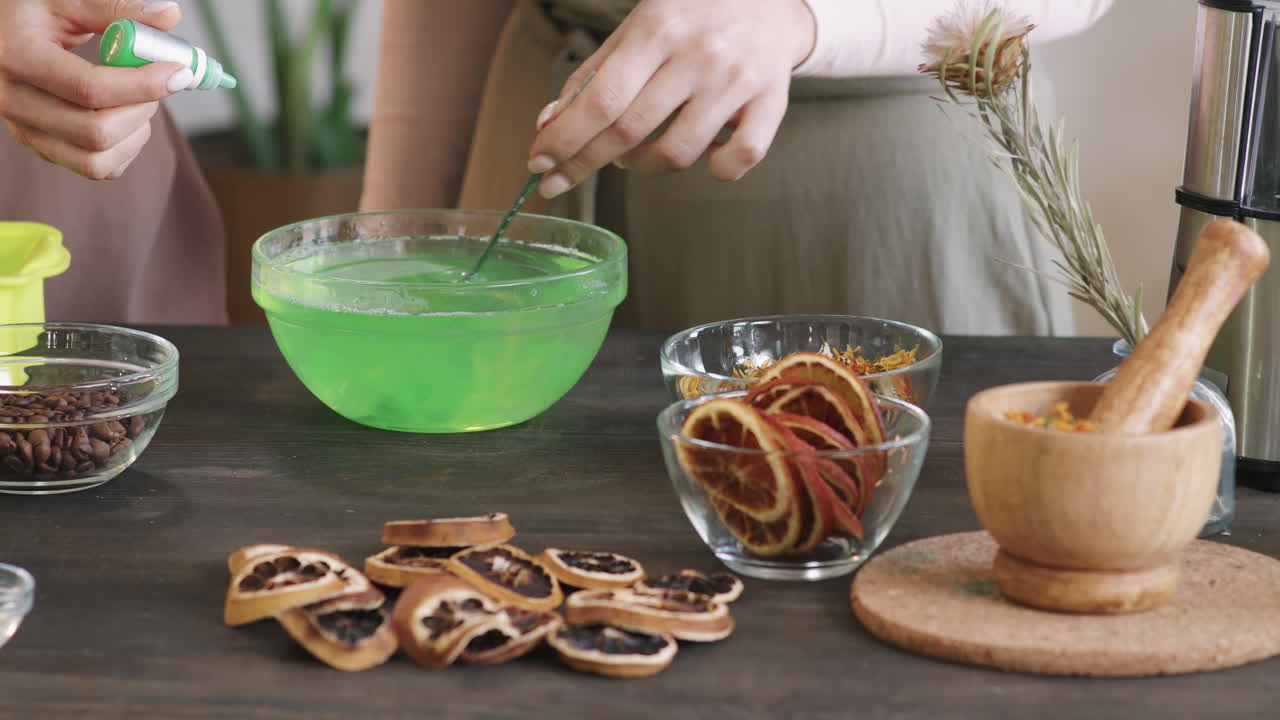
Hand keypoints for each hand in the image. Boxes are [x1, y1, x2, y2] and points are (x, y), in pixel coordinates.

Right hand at [0, 0, 190, 179]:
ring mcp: (27, 130)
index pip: (91, 90)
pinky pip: (97, 168)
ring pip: (97, 162)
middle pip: (96, 133)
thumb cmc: (37, 11)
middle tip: (158, 81)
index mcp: (18, 58)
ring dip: (135, 133)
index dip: (144, 85)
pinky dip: (126, 149)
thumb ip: (119, 8)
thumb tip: (170, 15)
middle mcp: (14, 102)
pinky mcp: (43, 147)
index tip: (179, 72)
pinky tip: (127, 115)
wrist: (7, 32)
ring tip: (140, 98)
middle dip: (142, 109)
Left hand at [526, 0, 815, 199]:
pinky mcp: (772, 102)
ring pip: (678, 154)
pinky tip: (705, 156)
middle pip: (629, 131)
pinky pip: (739, 158)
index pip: (600, 101)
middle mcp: (698, 55)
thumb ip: (593, 75)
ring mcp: (737, 82)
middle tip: (561, 179)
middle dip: (584, 163)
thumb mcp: (637, 28)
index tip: (538, 165)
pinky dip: (717, 169)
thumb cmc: (691, 15)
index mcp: (657, 29)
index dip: (564, 140)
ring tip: (634, 155)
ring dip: (644, 166)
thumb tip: (549, 125)